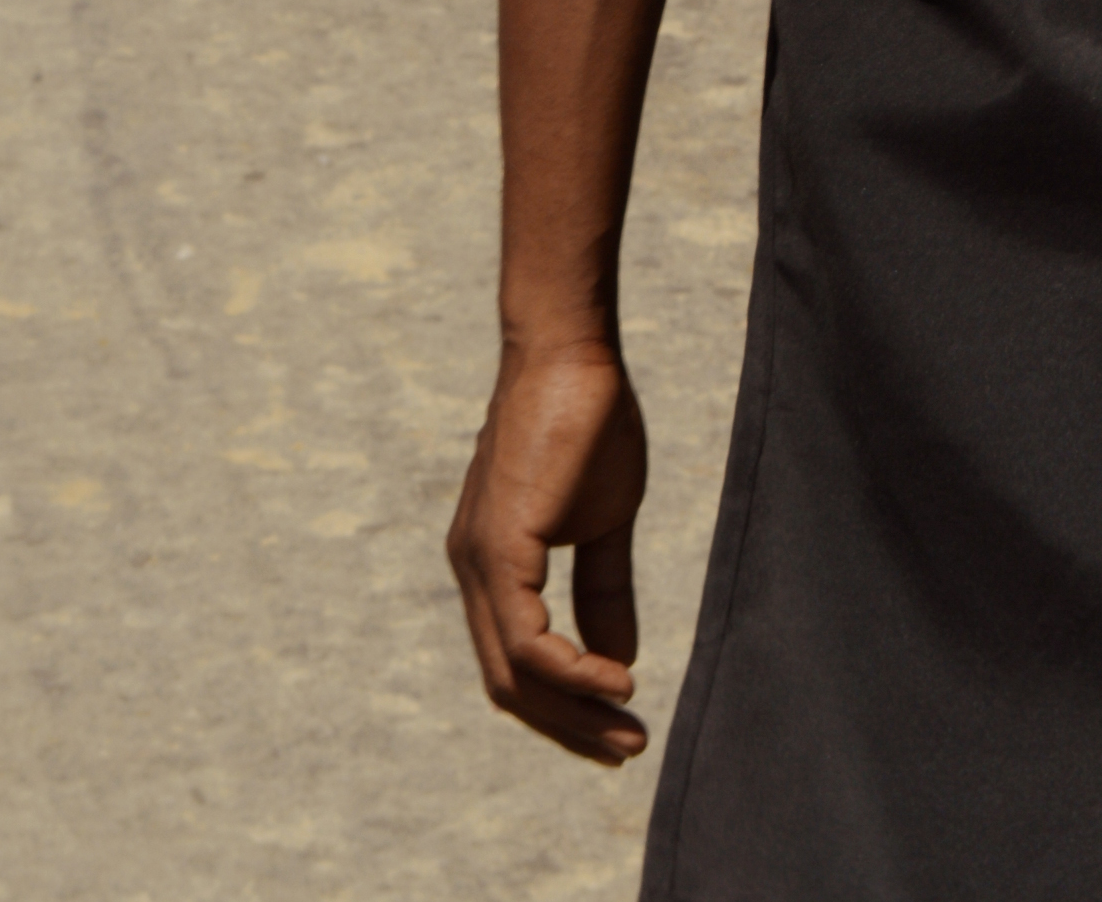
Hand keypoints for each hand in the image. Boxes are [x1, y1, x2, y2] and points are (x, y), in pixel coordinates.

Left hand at [448, 335, 652, 760]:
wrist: (570, 351)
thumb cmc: (587, 421)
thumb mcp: (604, 520)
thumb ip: (604, 588)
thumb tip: (620, 659)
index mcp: (491, 566)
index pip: (517, 663)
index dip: (565, 706)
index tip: (621, 724)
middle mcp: (472, 573)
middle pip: (510, 685)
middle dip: (569, 728)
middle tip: (628, 749)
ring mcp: (479, 564)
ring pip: (514, 674)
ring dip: (573, 713)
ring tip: (629, 731)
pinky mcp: (499, 550)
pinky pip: (529, 640)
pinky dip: (574, 672)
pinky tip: (619, 681)